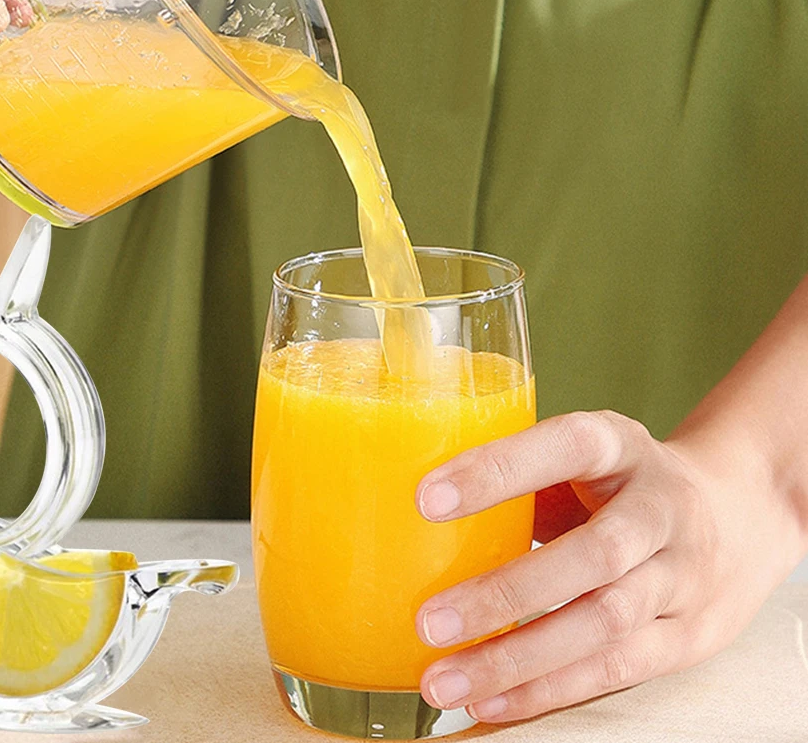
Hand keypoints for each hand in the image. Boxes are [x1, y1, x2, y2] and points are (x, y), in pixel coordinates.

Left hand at [413, 408, 804, 722]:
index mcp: (620, 446)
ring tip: (443, 681)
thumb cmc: (620, 482)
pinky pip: (617, 669)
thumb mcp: (581, 456)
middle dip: (507, 594)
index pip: (565, 447)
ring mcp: (681, 575)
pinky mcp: (687, 635)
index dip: (498, 471)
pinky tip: (489, 702)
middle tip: (429, 620)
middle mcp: (659, 507)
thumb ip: (519, 477)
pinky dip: (548, 689)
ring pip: (604, 624)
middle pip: (592, 558)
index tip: (426, 499)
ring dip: (518, 659)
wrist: (737, 515)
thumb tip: (411, 514)